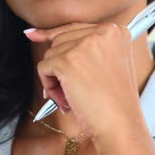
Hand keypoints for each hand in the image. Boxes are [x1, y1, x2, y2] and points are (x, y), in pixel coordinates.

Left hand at [22, 22, 145, 146]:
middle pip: (61, 40)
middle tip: (76, 89)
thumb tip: (33, 33)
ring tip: (75, 96)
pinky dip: (49, 86)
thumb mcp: (105, 65)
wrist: (121, 125)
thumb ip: (80, 47)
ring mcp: (85, 44)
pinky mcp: (68, 60)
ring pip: (51, 54)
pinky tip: (67, 98)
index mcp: (116, 31)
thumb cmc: (113, 103)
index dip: (58, 38)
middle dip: (61, 65)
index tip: (36, 35)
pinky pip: (44, 67)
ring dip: (56, 78)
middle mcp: (103, 32)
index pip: (76, 28)